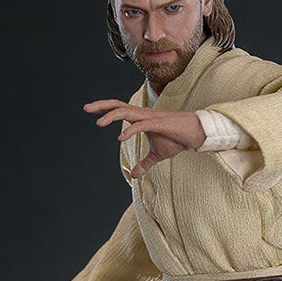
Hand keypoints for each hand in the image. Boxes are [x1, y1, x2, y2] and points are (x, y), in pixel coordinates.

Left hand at [85, 99, 203, 178]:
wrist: (196, 133)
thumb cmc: (177, 140)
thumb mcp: (158, 155)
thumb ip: (144, 163)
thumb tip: (133, 175)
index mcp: (140, 118)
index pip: (119, 109)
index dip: (104, 108)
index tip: (90, 111)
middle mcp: (142, 114)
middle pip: (118, 105)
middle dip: (101, 106)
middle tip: (85, 108)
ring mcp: (150, 117)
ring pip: (126, 111)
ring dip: (111, 116)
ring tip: (98, 123)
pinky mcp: (158, 123)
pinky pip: (140, 125)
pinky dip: (130, 130)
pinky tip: (120, 138)